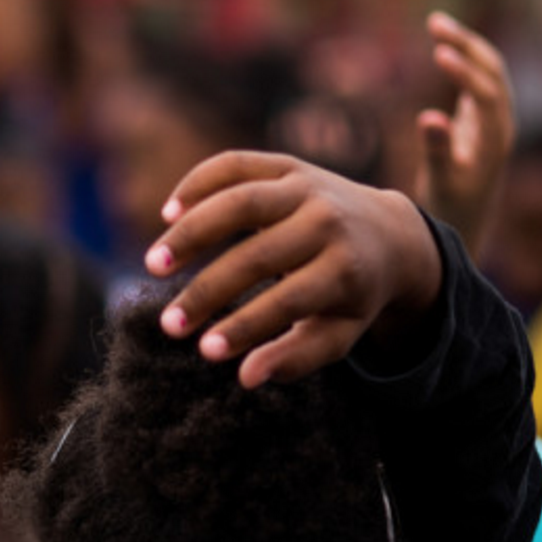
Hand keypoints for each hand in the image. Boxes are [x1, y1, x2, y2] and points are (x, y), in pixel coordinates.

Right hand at [145, 152, 441, 387]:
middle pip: (257, 255)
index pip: (289, 300)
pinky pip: (234, 165)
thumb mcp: (339, 332)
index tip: (202, 350)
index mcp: (347, 269)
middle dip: (207, 292)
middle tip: (167, 326)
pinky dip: (197, 184)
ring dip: (191, 232)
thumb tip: (245, 377)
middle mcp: (328, 222)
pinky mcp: (286, 165)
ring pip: (240, 201)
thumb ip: (295, 356)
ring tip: (154, 264)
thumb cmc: (351, 294)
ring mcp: (306, 187)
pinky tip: (168, 214)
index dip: (245, 326)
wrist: (388, 232)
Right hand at [412, 11, 513, 253]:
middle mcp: (500, 125)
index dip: (464, 72)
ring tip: (435, 24)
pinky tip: (444, 49)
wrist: (464, 227)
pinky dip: (462, 62)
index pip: (486, 94)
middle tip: (434, 22)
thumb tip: (429, 115)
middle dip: (466, 45)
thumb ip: (437, 149)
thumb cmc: (449, 210)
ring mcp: (492, 122)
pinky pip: (477, 82)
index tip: (438, 53)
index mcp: (495, 140)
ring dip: (465, 46)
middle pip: (492, 73)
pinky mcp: (479, 123)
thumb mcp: (440, 182)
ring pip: (487, 73)